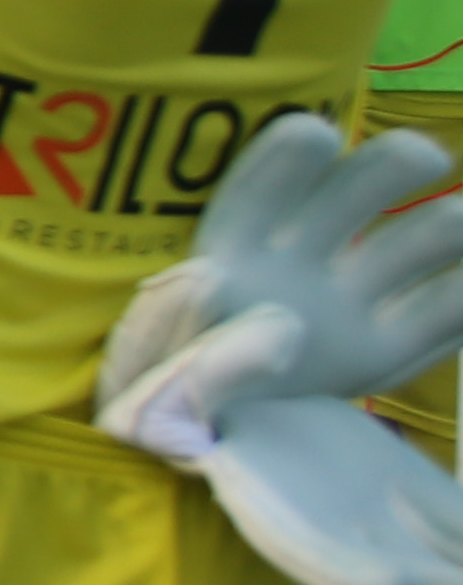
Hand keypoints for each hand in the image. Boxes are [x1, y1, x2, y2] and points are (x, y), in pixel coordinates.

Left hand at [98, 114, 462, 584]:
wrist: (209, 451)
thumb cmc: (162, 405)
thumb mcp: (153, 394)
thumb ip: (195, 367)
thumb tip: (266, 327)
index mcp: (232, 257)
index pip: (259, 193)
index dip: (282, 159)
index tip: (315, 132)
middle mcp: (297, 266)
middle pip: (349, 197)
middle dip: (386, 168)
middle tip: (424, 156)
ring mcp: (348, 304)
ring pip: (408, 244)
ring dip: (445, 227)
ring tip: (460, 220)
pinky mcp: (383, 351)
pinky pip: (440, 317)